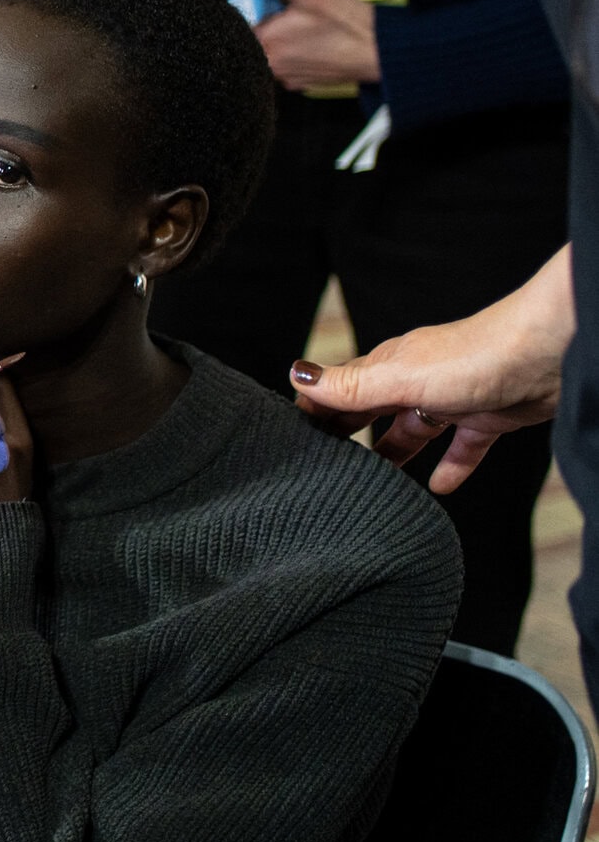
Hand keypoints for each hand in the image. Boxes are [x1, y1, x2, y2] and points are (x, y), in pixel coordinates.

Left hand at [240, 0, 379, 88]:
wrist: (383, 52)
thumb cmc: (350, 24)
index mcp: (267, 44)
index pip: (240, 26)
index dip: (249, 10)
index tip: (263, 2)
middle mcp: (272, 66)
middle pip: (256, 40)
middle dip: (268, 24)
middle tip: (291, 13)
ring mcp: (287, 78)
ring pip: (272, 53)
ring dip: (282, 39)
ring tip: (306, 27)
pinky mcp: (301, 84)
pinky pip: (288, 65)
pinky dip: (296, 53)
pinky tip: (313, 42)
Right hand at [289, 249, 572, 492]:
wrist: (550, 352)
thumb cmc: (475, 356)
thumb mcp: (401, 377)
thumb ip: (350, 385)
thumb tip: (295, 375)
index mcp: (388, 366)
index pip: (339, 388)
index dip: (315, 407)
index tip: (291, 434)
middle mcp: (415, 381)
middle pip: (371, 409)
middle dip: (346, 431)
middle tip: (320, 461)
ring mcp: (450, 399)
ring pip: (412, 429)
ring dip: (393, 451)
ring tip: (372, 482)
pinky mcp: (485, 417)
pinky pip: (462, 447)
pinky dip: (450, 466)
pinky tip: (440, 488)